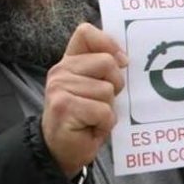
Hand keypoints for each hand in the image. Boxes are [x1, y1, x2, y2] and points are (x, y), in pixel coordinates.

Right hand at [42, 23, 127, 176]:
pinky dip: (104, 123)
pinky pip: (103, 111)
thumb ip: (106, 70)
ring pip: (107, 90)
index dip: (109, 43)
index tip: (121, 62)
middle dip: (115, 85)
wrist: (62, 151)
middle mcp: (61, 71)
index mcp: (70, 62)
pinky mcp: (64, 106)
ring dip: (108, 110)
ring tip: (93, 118)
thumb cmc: (86, 119)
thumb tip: (124, 59)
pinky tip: (91, 128)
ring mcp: (59, 87)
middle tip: (102, 102)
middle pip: (106, 62)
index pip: (86, 33)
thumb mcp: (97, 89)